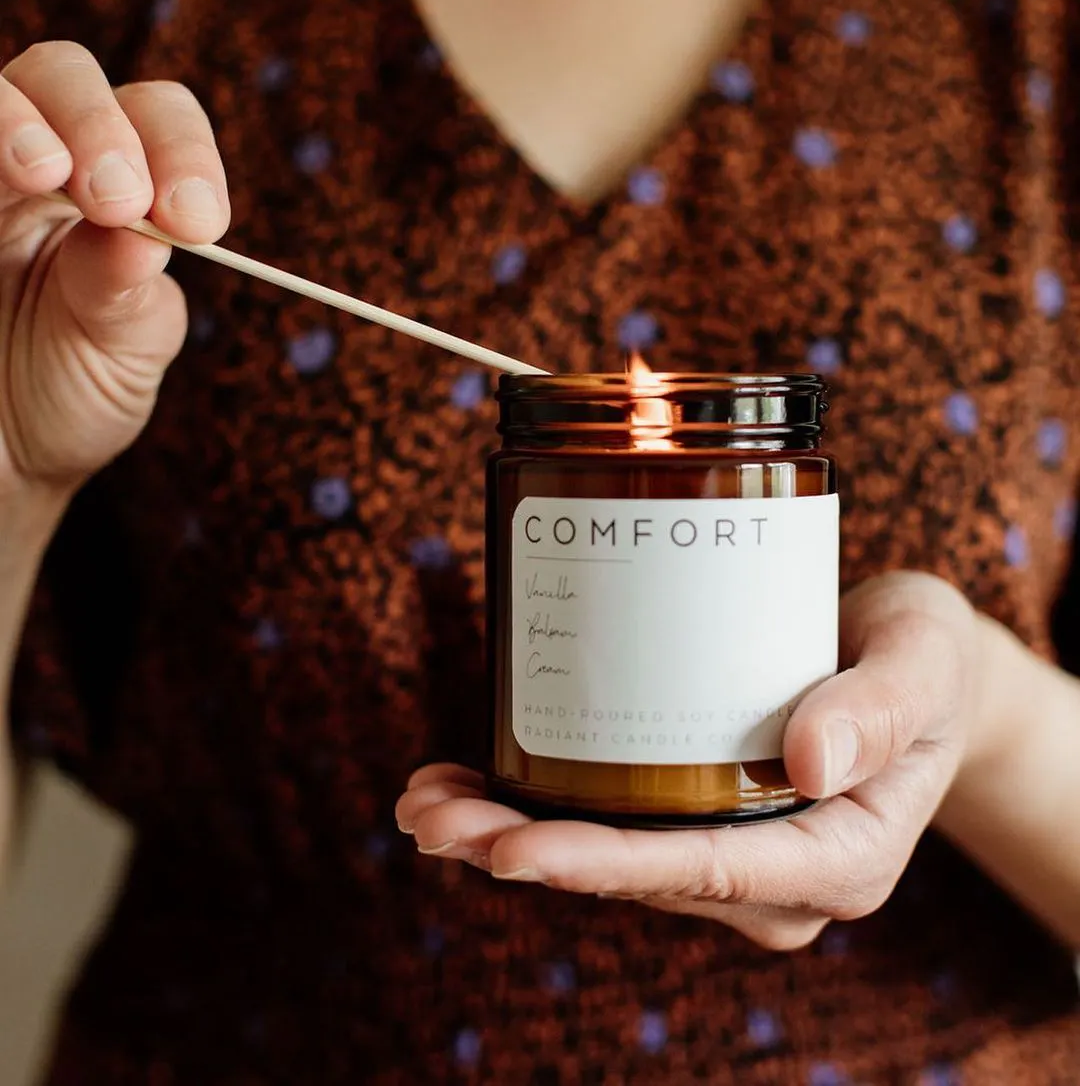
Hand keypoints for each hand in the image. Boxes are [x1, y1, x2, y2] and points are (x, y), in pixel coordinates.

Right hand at [0, 42, 229, 493]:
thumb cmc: (69, 395)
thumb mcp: (120, 354)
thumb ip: (132, 296)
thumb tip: (143, 234)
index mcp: (111, 185)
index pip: (154, 116)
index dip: (182, 151)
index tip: (198, 223)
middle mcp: (33, 160)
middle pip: (60, 74)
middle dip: (97, 123)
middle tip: (119, 200)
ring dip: (16, 121)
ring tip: (44, 175)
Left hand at [398, 572, 990, 949]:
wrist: (917, 669)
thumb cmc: (926, 664)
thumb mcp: (924, 660)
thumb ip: (881, 705)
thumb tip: (808, 758)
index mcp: (839, 858)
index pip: (707, 872)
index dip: (603, 865)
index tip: (510, 850)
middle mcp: (777, 878)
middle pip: (637, 874)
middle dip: (526, 852)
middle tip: (431, 819)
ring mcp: (733, 854)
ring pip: (610, 855)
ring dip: (510, 833)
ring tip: (424, 803)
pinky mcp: (701, 818)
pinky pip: (612, 823)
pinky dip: (536, 805)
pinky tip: (469, 782)